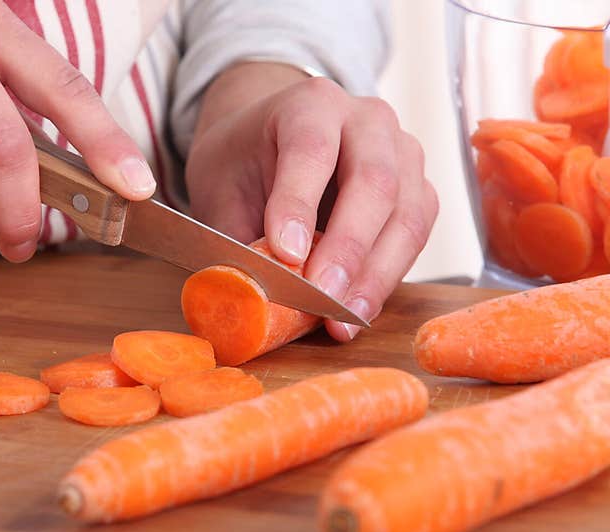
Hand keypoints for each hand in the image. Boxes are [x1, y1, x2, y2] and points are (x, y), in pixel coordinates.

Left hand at [186, 63, 437, 340]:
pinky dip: (388, 276)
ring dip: (375, 273)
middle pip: (374, 181)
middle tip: (323, 296)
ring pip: (407, 213)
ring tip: (343, 319)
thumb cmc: (243, 163)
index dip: (299, 203)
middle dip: (348, 247)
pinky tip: (358, 309)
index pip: (311, 150)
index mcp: (309, 104)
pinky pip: (416, 236)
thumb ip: (237, 235)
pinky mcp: (418, 191)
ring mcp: (403, 153)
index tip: (286, 254)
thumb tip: (250, 293)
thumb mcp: (221, 189)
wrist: (270, 142)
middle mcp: (367, 120)